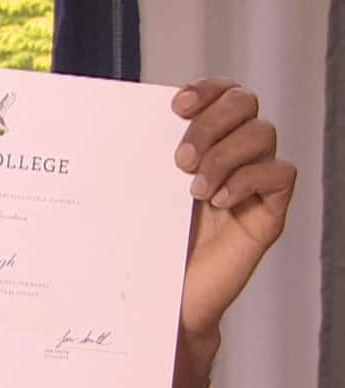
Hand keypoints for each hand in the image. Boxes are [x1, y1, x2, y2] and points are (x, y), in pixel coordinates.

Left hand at [169, 78, 295, 387]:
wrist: (166, 298)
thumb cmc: (148, 245)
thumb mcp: (139, 193)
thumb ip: (139, 158)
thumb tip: (107, 121)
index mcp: (204, 142)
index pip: (222, 93)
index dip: (206, 88)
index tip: (176, 104)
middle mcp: (233, 155)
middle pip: (245, 103)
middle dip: (211, 121)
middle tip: (179, 157)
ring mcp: (253, 182)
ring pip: (263, 134)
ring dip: (225, 153)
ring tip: (193, 187)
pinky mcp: (269, 212)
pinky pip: (279, 174)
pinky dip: (248, 180)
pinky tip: (218, 200)